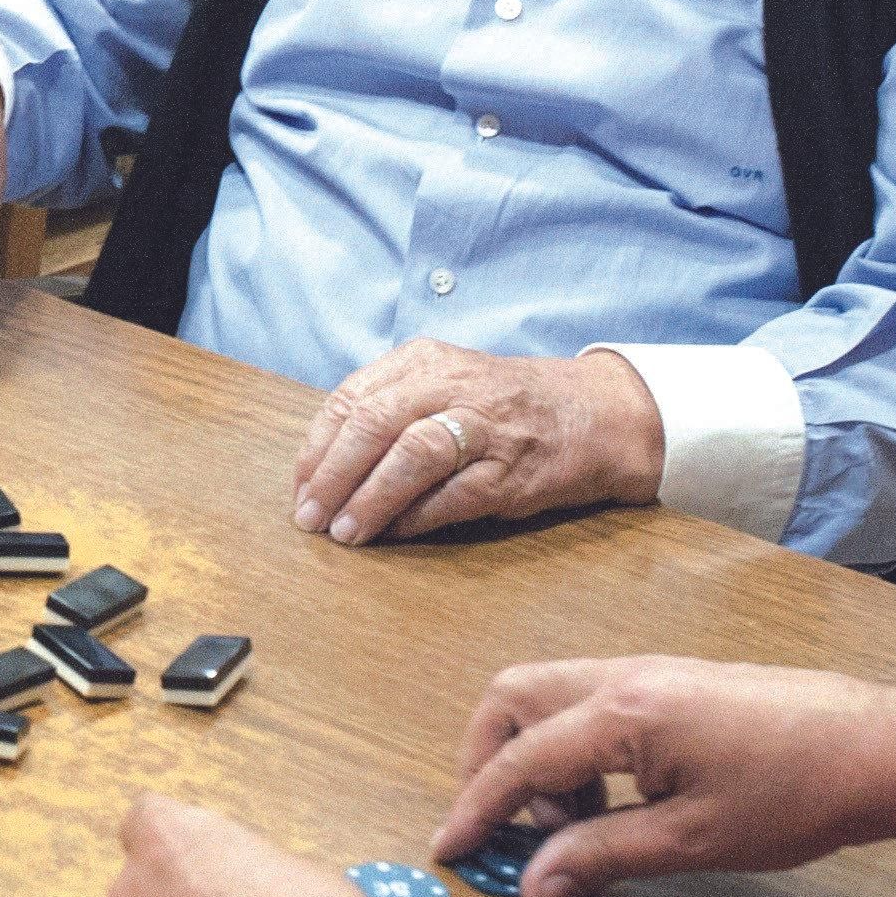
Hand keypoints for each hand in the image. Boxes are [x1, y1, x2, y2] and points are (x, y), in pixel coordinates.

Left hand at [289, 341, 663, 545]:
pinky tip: (392, 534)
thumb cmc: (503, 405)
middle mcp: (453, 385)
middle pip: (375, 423)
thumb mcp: (443, 383)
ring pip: (413, 454)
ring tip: (343, 532)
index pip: (351, 398)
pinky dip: (417, 517)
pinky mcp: (513, 471)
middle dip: (332, 475)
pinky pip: (455, 495)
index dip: (317, 448)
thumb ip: (388, 409)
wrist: (596, 414)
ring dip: (370, 498)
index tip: (299, 487)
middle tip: (309, 517)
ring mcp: (486, 427)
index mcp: (425, 361)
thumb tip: (322, 466)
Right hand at [433, 657, 895, 896]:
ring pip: (548, 694)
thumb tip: (534, 887)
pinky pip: (588, 700)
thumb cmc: (793, 797)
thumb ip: (604, 856)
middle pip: (512, 697)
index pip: (521, 760)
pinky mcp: (671, 680)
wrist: (877, 749)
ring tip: (577, 824)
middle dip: (489, 760)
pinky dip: (573, 745)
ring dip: (535, 754)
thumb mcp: (693, 842)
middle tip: (508, 827)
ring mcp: (647, 671)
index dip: (477, 809)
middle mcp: (622, 676)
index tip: (449, 851)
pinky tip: (616, 799)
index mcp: (623, 713)